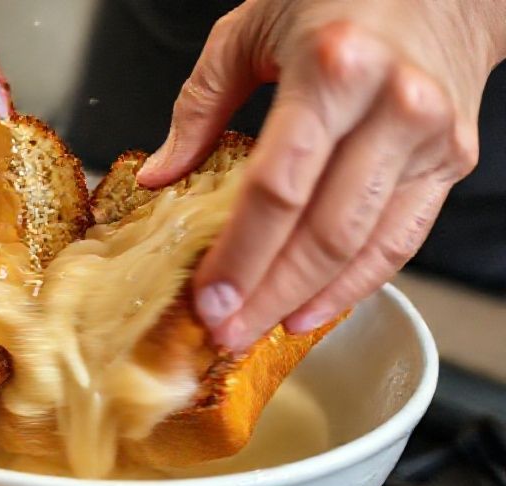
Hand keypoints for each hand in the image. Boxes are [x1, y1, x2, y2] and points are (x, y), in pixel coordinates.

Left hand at [137, 0, 505, 350]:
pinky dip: (356, 283)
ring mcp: (428, 138)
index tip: (207, 296)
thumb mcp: (249, 30)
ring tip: (260, 330)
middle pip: (321, 230)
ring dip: (306, 300)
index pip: (277, 188)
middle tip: (225, 332)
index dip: (240, 254)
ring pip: (363, 246)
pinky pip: (402, 240)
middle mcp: (391, 105)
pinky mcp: (451, 160)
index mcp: (333, 69)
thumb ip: (200, 106)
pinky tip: (313, 309)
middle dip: (267, 293)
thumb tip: (160, 176)